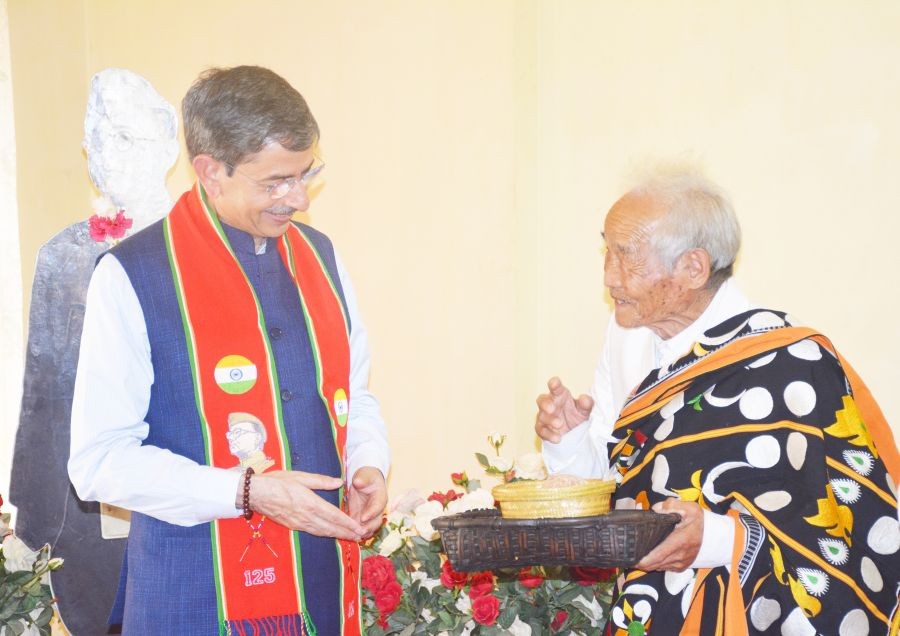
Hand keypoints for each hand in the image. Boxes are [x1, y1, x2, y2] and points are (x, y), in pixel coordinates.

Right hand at [249, 470, 365, 540]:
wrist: (255, 494)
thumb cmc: (277, 482)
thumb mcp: (300, 477)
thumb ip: (321, 481)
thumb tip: (339, 482)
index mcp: (310, 503)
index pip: (333, 516)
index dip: (348, 523)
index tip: (360, 528)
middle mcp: (306, 516)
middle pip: (330, 528)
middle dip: (347, 533)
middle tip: (362, 536)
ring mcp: (299, 523)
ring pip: (323, 532)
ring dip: (338, 535)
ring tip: (352, 537)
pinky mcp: (293, 526)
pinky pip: (313, 532)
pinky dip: (325, 534)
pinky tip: (332, 534)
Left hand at [347, 466, 387, 538]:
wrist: (366, 482)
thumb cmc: (366, 477)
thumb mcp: (364, 475)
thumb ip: (362, 479)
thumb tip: (358, 482)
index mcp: (380, 497)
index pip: (378, 506)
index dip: (371, 513)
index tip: (363, 518)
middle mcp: (378, 509)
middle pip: (376, 521)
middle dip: (368, 527)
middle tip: (359, 532)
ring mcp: (371, 516)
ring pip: (370, 528)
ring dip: (363, 533)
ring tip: (354, 537)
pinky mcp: (363, 520)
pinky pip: (363, 529)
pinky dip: (357, 534)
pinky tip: (350, 538)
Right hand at [535, 376, 593, 442]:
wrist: (574, 435)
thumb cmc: (576, 417)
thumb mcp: (585, 411)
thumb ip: (586, 404)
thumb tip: (584, 399)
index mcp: (560, 395)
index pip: (555, 387)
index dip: (554, 384)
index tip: (554, 383)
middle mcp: (550, 404)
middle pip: (542, 400)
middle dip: (545, 404)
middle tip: (552, 409)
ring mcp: (544, 416)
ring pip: (541, 416)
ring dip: (549, 420)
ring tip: (560, 425)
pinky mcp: (542, 428)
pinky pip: (541, 430)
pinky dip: (548, 434)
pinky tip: (557, 438)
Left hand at [635, 499, 703, 571]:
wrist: (714, 535)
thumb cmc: (697, 521)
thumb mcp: (689, 508)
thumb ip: (671, 505)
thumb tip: (656, 509)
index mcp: (680, 541)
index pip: (658, 555)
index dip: (644, 559)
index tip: (632, 557)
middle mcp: (680, 556)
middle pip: (654, 564)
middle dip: (640, 561)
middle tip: (629, 554)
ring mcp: (680, 564)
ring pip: (658, 567)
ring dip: (647, 563)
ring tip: (637, 553)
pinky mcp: (680, 567)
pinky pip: (663, 568)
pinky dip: (655, 564)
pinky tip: (650, 555)